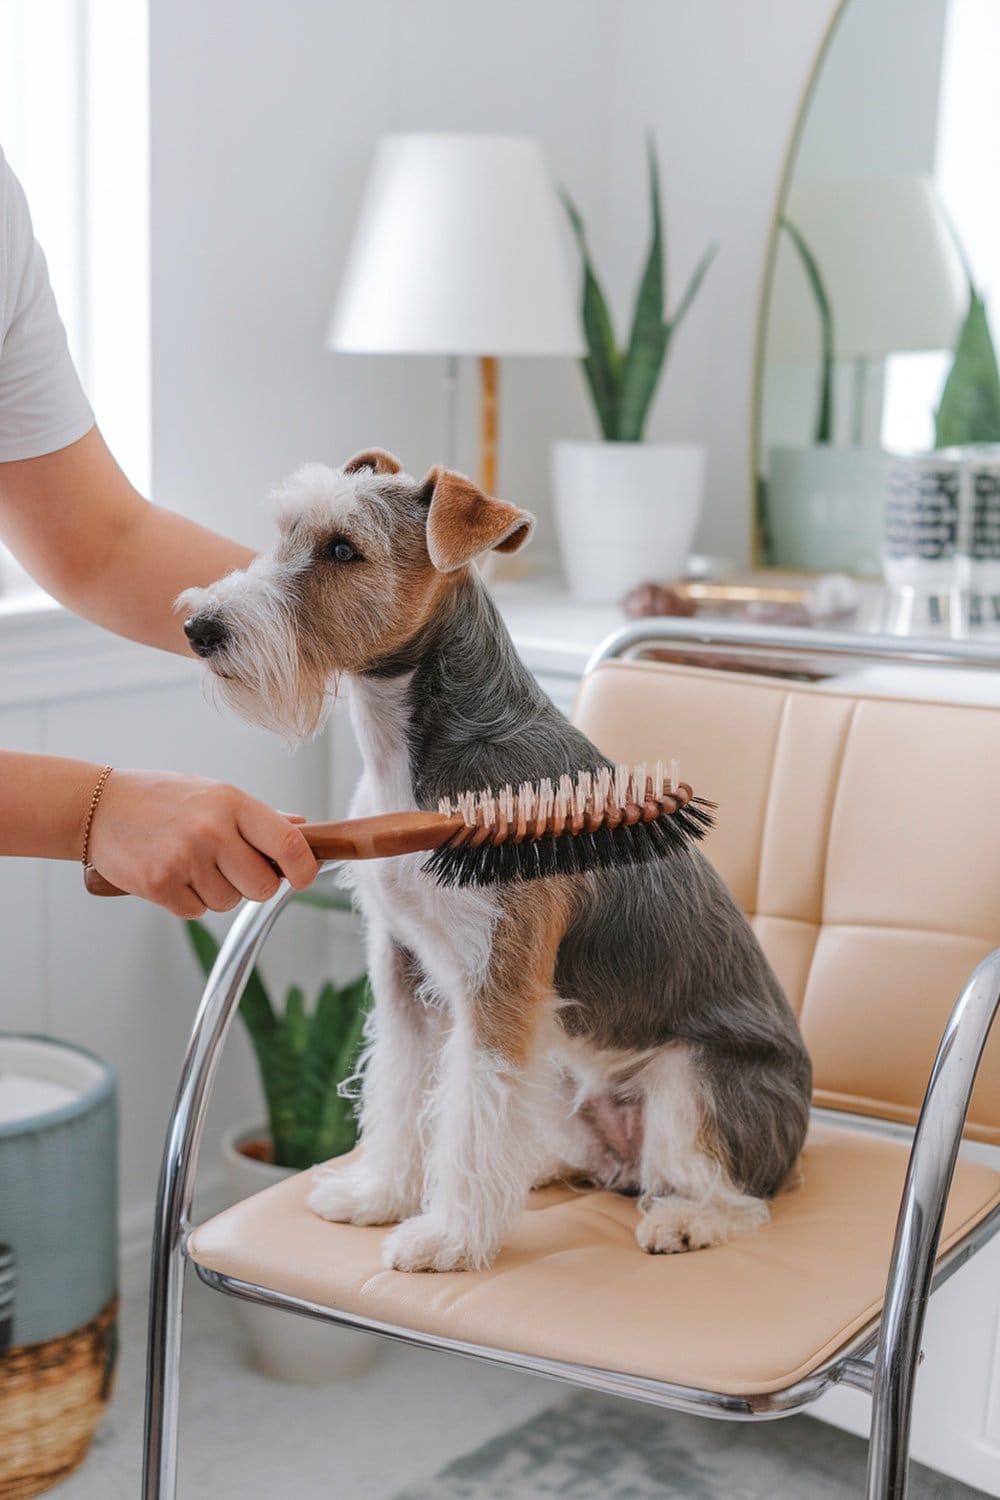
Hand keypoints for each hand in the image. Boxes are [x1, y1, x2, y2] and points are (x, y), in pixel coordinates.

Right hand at [87, 769, 317, 916]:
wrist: (100, 807)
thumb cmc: (163, 799)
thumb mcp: (215, 794)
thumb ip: (260, 817)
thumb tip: (302, 829)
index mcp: (232, 803)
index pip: (289, 844)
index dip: (304, 869)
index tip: (303, 877)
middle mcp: (212, 831)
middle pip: (263, 887)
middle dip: (254, 886)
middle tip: (231, 868)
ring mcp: (185, 859)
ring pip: (229, 903)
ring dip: (216, 892)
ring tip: (192, 864)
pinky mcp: (160, 885)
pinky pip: (196, 911)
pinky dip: (188, 900)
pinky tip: (172, 874)